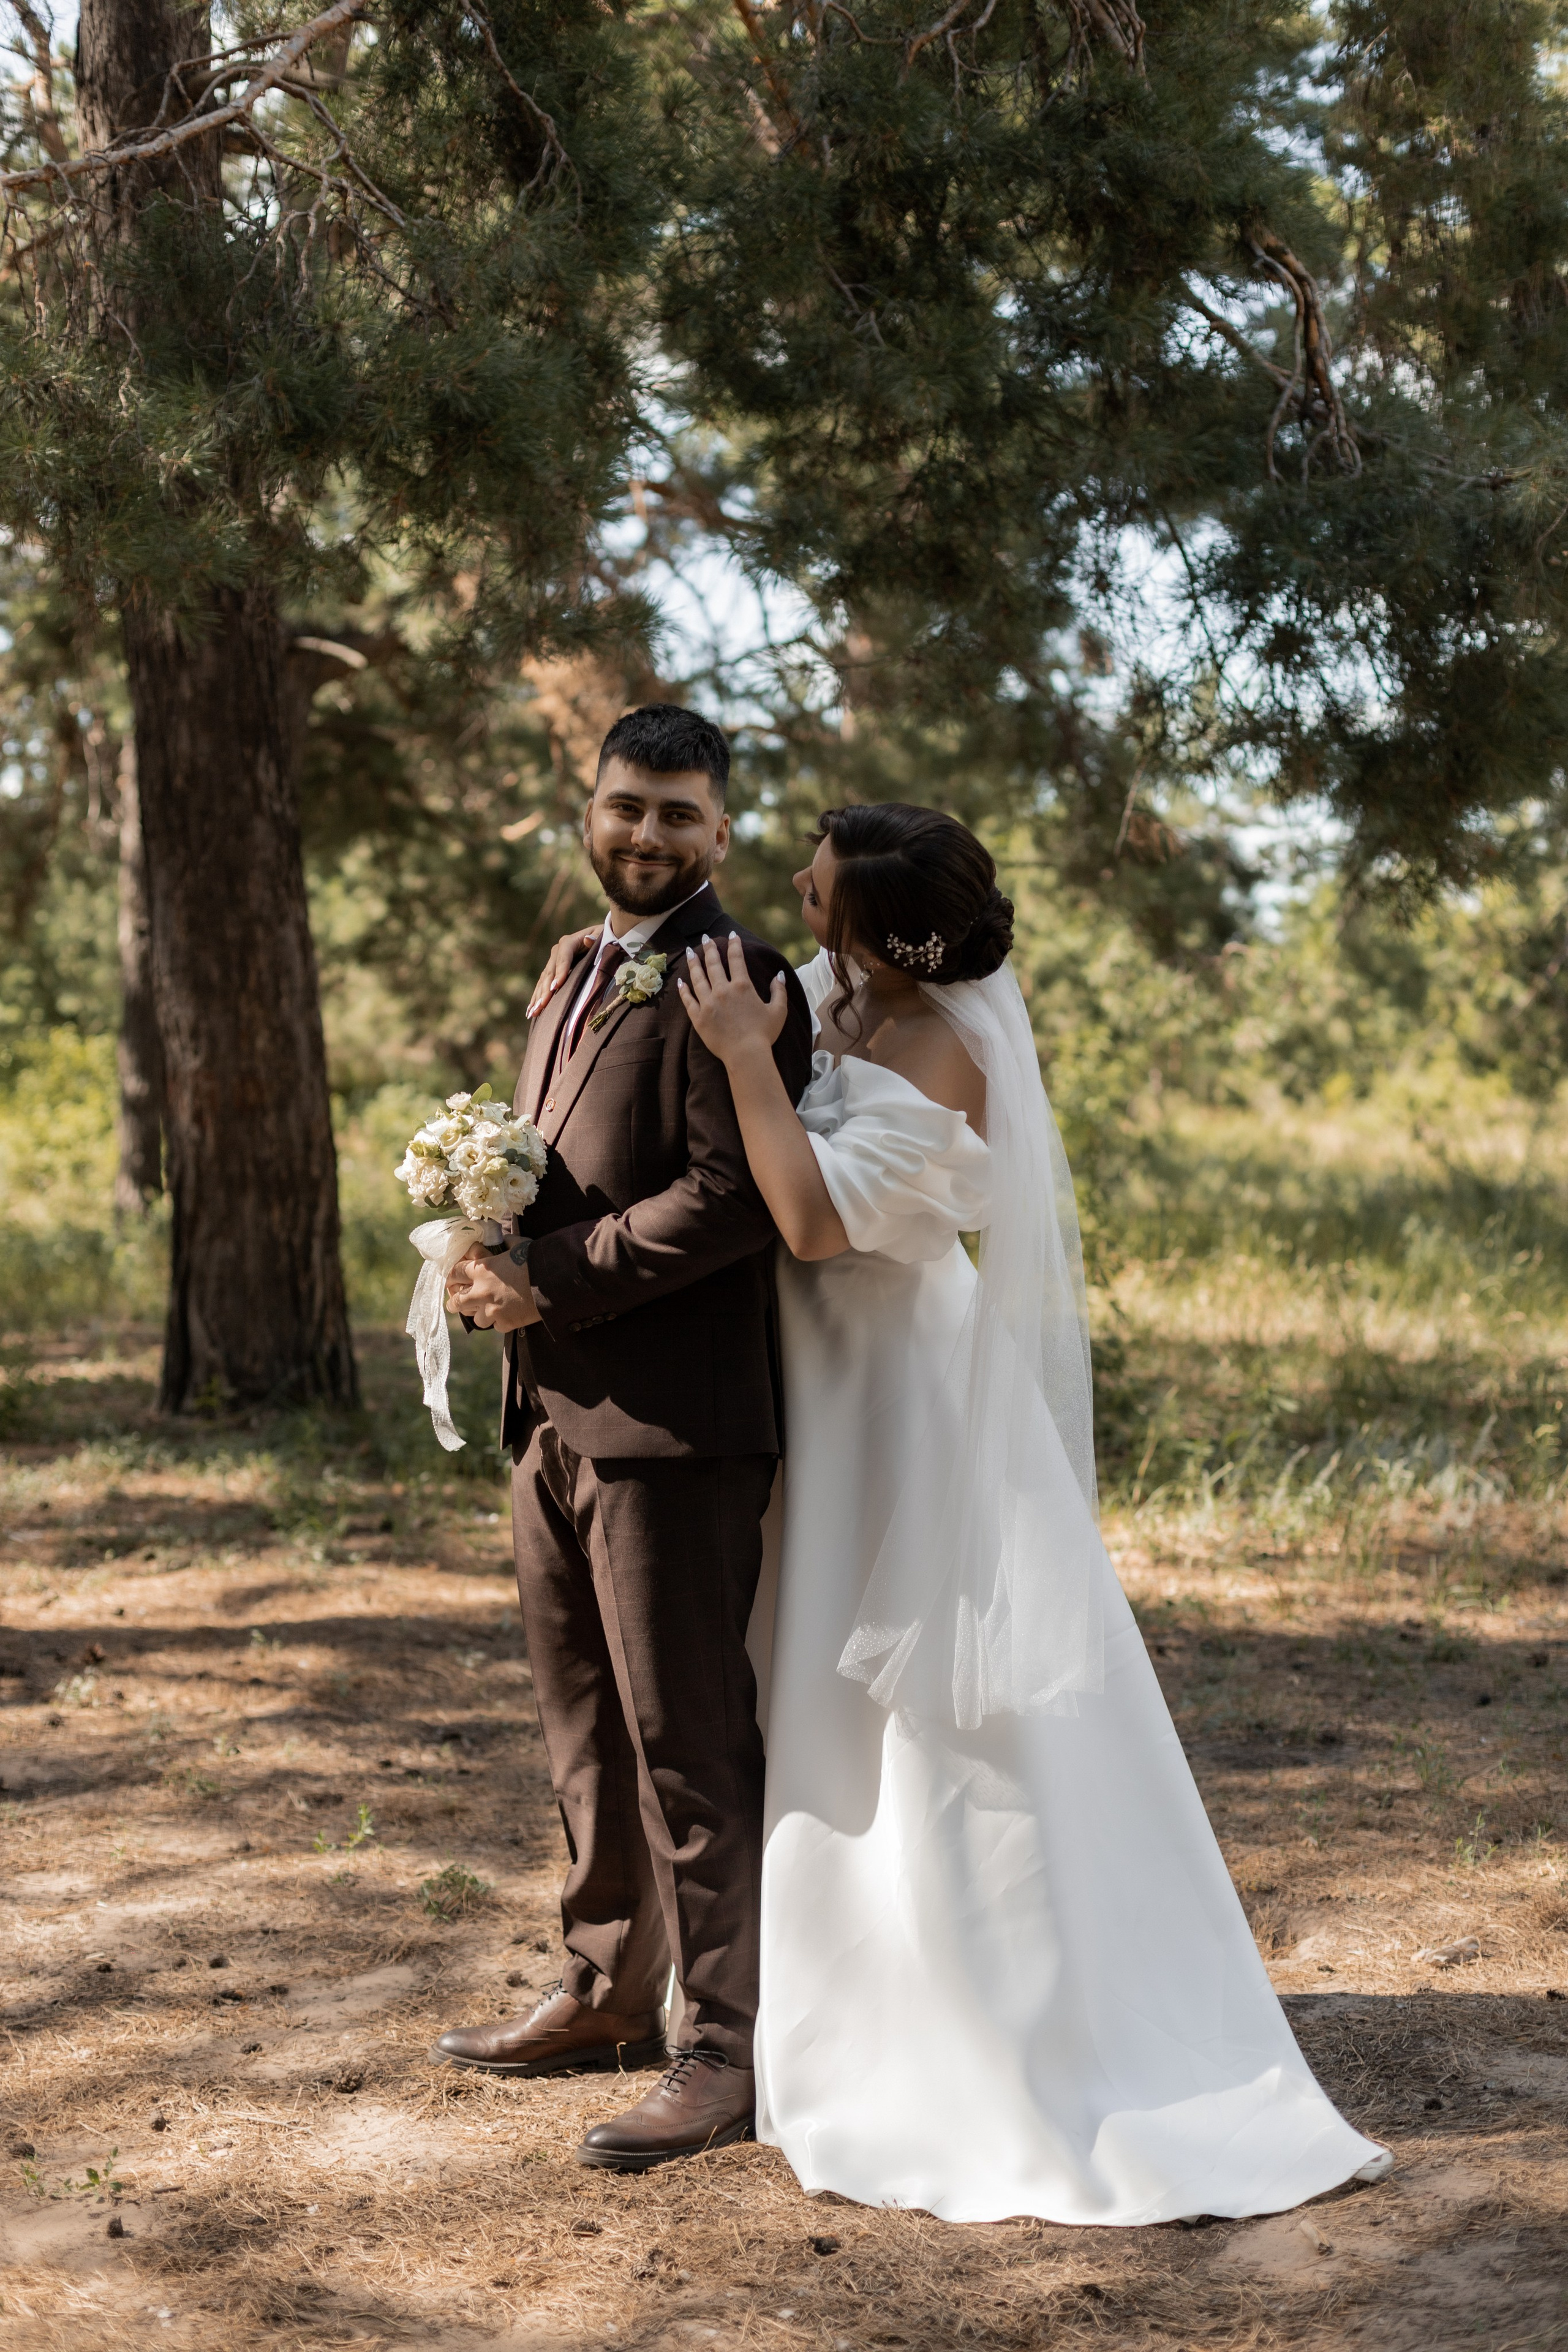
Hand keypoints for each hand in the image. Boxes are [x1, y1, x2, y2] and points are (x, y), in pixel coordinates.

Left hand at [446, 1243, 538, 1331]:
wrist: (555, 1281)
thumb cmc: (536, 1259)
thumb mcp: (518, 1245)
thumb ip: (505, 1244)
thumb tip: (503, 1239)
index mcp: (481, 1270)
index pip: (454, 1274)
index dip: (450, 1277)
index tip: (450, 1280)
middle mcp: (482, 1292)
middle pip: (456, 1302)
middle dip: (454, 1303)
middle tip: (455, 1303)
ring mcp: (493, 1311)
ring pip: (476, 1319)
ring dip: (481, 1314)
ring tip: (488, 1310)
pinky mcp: (506, 1323)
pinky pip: (496, 1326)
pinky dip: (500, 1321)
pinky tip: (507, 1314)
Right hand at [527, 927, 598, 1019]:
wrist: (600, 938)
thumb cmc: (605, 938)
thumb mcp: (604, 935)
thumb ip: (596, 939)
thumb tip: (588, 940)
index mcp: (570, 942)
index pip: (563, 957)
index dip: (560, 971)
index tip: (556, 986)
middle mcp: (558, 951)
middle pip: (550, 971)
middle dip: (545, 989)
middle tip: (542, 1005)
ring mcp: (554, 961)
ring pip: (543, 980)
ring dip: (538, 996)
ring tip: (533, 1012)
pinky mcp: (553, 971)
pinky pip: (542, 984)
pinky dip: (537, 996)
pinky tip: (531, 1010)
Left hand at [676, 933, 787, 1065]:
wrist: (746, 1055)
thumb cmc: (764, 1034)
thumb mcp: (778, 1011)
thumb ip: (779, 990)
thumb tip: (779, 974)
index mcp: (742, 986)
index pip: (736, 959)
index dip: (734, 945)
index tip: (732, 935)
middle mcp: (723, 990)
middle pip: (713, 964)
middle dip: (710, 948)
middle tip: (706, 938)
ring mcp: (708, 1003)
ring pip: (698, 978)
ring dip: (694, 963)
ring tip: (691, 952)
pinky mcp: (698, 1017)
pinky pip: (688, 1000)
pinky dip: (684, 989)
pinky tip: (681, 981)